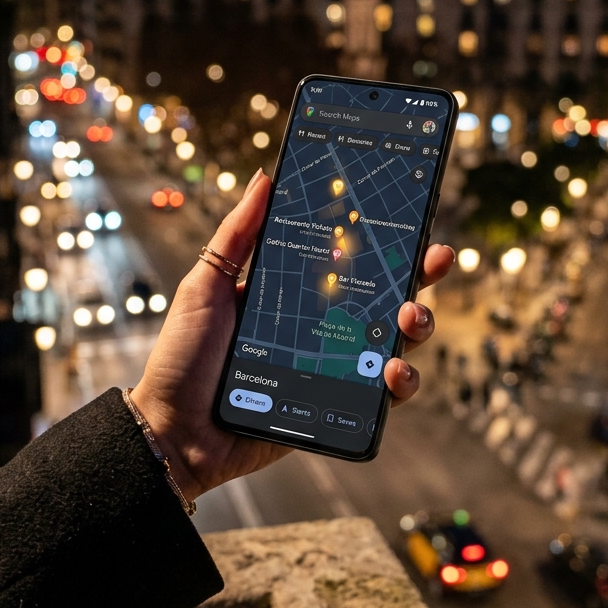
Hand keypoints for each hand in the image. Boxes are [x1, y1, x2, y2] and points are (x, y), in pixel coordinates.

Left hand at [131, 168, 454, 501]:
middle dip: (419, 275)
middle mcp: (322, 327)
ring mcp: (333, 367)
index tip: (412, 218)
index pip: (351, 261)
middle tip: (434, 260)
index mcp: (297, 293)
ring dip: (418, 326)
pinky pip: (381, 397)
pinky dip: (399, 383)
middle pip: (385, 296)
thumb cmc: (184, 356)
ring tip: (411, 319)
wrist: (173, 430)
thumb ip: (237, 234)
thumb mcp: (207, 285)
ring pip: (394, 343)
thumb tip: (265, 177)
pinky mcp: (336, 407)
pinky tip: (391, 372)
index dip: (385, 240)